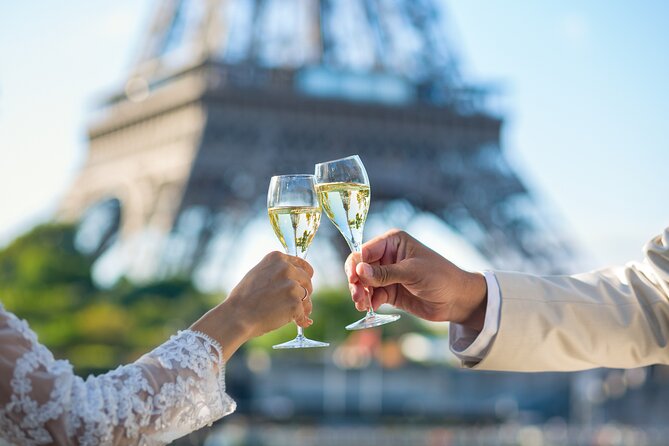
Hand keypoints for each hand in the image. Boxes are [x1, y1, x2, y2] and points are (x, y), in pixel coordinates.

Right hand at [192, 251, 313, 359]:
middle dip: (305, 292)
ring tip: (294, 315)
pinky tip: (296, 322)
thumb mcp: (258, 274)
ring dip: (304, 307)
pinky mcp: (295, 302)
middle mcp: (286, 268)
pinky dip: (300, 319)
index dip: (306, 275)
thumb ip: (275, 272)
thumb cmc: (244, 299)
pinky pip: (304, 312)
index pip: (302, 264)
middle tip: (298, 303)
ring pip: (307, 297)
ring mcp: (291, 285)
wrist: (237, 316)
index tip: (306, 283)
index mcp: (277, 258)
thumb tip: (293, 280)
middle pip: (307, 280)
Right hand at [345, 229, 486, 330]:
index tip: (354, 279)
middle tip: (357, 296)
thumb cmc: (440, 277)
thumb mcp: (411, 272)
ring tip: (362, 305)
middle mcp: (387, 256)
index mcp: (393, 242)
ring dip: (360, 293)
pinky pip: (372, 295)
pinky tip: (370, 307)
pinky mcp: (389, 291)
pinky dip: (368, 301)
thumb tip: (359, 270)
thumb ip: (384, 273)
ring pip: (364, 283)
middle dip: (356, 281)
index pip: (365, 250)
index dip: (356, 264)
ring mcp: (387, 274)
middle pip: (361, 267)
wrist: (456, 299)